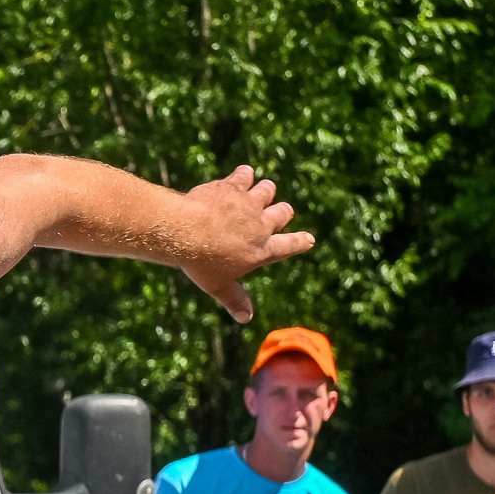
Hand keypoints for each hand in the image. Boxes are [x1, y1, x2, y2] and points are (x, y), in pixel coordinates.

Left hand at [175, 166, 314, 323]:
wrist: (185, 232)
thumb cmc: (202, 263)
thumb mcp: (218, 286)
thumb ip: (235, 300)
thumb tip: (246, 319)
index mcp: (262, 250)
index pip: (289, 246)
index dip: (300, 242)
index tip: (309, 239)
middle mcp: (261, 225)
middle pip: (283, 212)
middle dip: (281, 212)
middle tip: (274, 214)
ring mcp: (248, 203)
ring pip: (268, 190)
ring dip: (264, 191)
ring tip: (255, 193)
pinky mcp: (233, 186)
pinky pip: (245, 175)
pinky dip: (244, 175)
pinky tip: (241, 176)